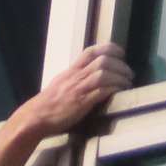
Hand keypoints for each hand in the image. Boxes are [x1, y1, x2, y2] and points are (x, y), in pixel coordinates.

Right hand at [20, 41, 134, 133]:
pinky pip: (102, 90)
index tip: (120, 53)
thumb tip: (88, 77)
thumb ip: (74, 78)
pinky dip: (115, 87)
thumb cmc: (48, 104)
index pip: (90, 51)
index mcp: (71, 70)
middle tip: (129, 72)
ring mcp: (79, 88)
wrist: (36, 117)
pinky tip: (121, 90)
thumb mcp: (61, 84)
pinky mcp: (82, 102)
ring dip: (120, 76)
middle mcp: (76, 75)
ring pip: (104, 73)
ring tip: (128, 82)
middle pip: (102, 60)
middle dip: (120, 64)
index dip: (108, 48)